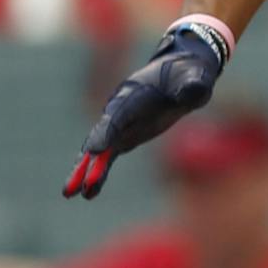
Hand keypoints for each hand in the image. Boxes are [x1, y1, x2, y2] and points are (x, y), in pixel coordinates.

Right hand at [62, 23, 226, 198]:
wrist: (183, 73)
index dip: (106, 132)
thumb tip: (192, 92)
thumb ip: (193, 85)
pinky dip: (99, 172)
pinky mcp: (125, 135)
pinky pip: (108, 155)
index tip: (94, 151)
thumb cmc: (190, 75)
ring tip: (71, 193)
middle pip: (101, 135)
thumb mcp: (197, 78)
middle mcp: (121, 109)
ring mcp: (121, 123)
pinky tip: (89, 193)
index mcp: (135, 93)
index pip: (118, 115)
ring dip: (86, 171)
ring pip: (99, 149)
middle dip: (88, 159)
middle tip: (74, 183)